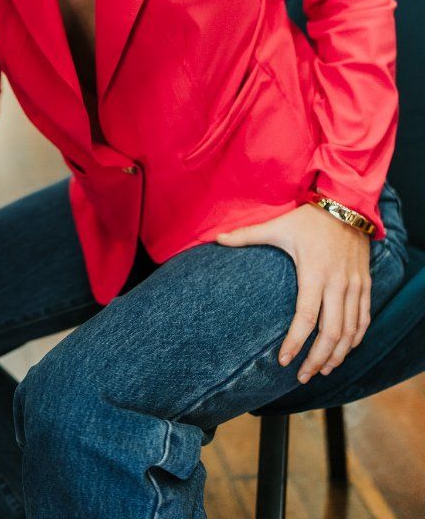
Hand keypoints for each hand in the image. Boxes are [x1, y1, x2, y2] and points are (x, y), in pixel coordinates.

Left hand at [215, 203, 372, 382]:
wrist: (345, 205)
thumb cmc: (308, 218)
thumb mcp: (277, 226)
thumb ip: (247, 235)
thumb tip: (216, 239)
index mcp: (314, 273)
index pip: (307, 318)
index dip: (295, 343)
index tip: (283, 361)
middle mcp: (338, 283)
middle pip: (332, 333)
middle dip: (317, 359)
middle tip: (303, 376)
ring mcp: (355, 286)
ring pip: (350, 332)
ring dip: (337, 355)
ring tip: (322, 370)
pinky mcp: (365, 284)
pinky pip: (364, 320)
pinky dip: (355, 340)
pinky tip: (343, 351)